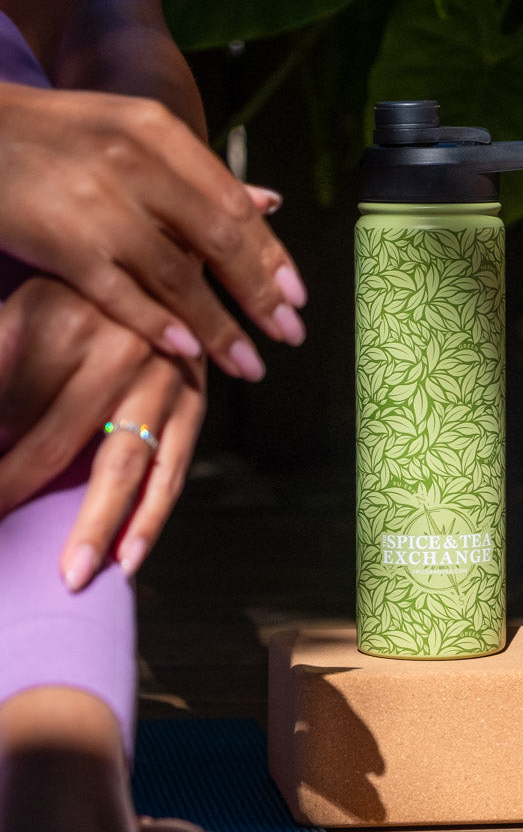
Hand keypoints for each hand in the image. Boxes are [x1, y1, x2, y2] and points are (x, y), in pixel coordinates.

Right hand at [0, 81, 306, 379]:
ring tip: (250, 364)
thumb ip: (199, 175)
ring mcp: (96, 205)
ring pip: (176, 277)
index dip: (270, 256)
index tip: (299, 298)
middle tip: (291, 335)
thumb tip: (271, 203)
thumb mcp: (131, 134)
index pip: (233, 205)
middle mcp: (133, 164)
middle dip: (260, 295)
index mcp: (158, 132)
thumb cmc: (60, 136)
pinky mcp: (61, 244)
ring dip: (220, 327)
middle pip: (217, 241)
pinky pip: (120, 294)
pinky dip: (157, 324)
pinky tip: (189, 352)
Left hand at [0, 276, 204, 588]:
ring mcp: (160, 380)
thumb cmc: (83, 288)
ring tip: (72, 575)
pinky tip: (130, 558)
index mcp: (55, 316)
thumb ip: (0, 352)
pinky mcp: (194, 403)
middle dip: (12, 493)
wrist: (172, 256)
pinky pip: (172, 469)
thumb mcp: (24, 301)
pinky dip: (151, 516)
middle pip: (51, 443)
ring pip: (120, 466)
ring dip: (93, 526)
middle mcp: (114, 349)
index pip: (0, 398)